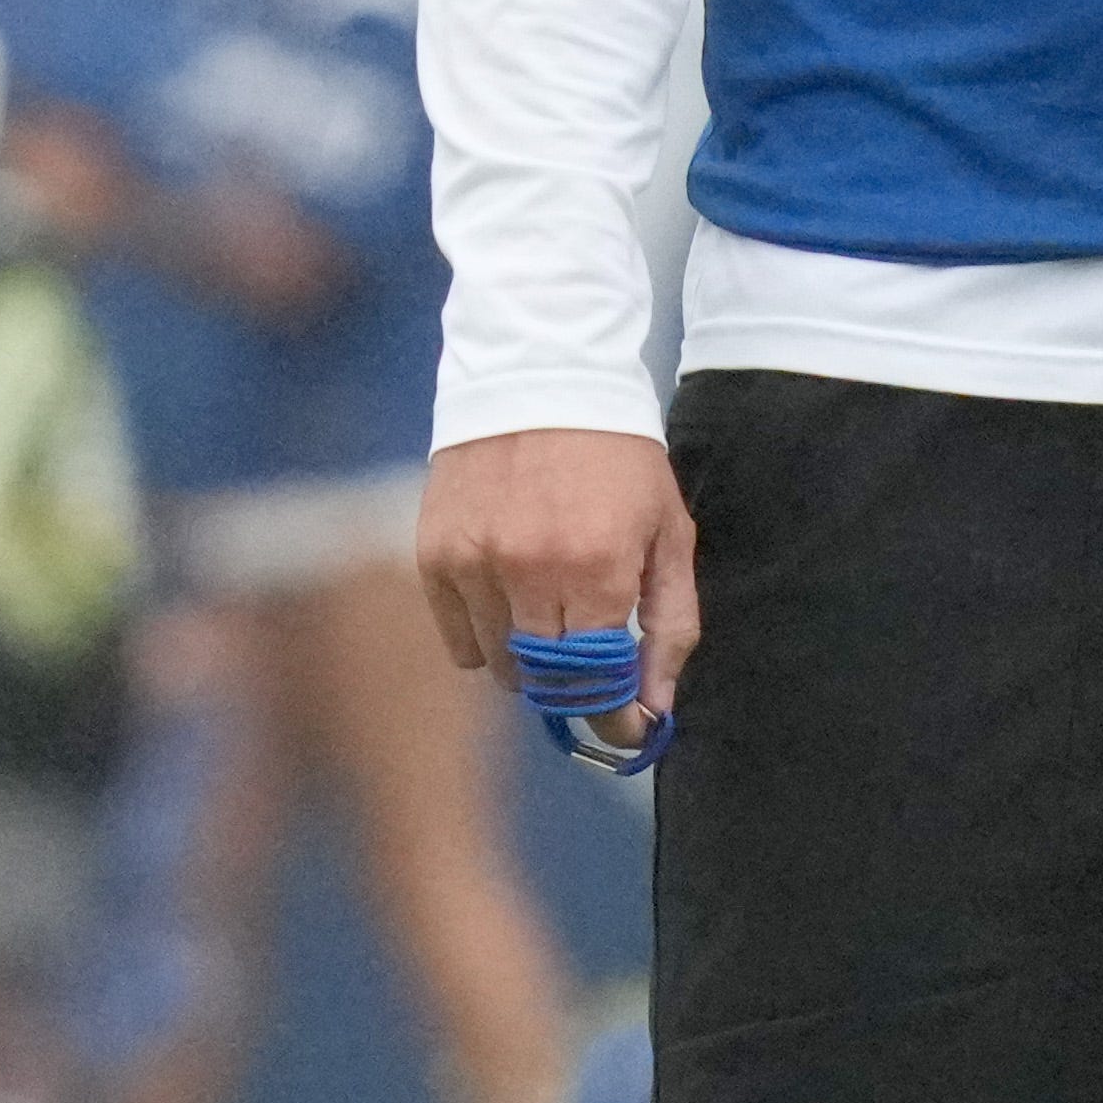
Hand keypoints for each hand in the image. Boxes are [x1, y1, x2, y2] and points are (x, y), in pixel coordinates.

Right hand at [421, 428, 694, 756]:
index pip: (597, 686)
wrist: (541, 376)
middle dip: (574, 688)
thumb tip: (652, 709)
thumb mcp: (667, 535)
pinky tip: (506, 598)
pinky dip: (483, 636)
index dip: (612, 719)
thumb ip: (668, 626)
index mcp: (596, 569)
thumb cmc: (619, 461)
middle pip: (545, 683)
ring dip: (527, 660)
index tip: (623, 725)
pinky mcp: (434, 553)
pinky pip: (456, 638)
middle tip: (589, 662)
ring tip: (548, 614)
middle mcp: (529, 571)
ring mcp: (473, 562)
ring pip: (496, 666)